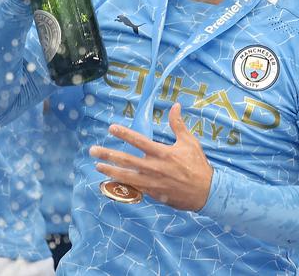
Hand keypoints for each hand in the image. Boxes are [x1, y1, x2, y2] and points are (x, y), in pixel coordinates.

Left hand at [90, 102, 213, 210]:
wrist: (205, 192)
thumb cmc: (197, 165)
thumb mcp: (189, 142)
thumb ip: (178, 124)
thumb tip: (175, 106)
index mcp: (163, 153)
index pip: (139, 141)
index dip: (124, 134)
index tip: (111, 128)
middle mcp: (154, 168)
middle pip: (126, 160)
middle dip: (108, 154)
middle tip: (93, 150)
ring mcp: (151, 182)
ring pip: (126, 176)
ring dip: (110, 170)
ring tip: (97, 166)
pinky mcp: (152, 193)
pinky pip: (133, 189)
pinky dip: (121, 185)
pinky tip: (111, 182)